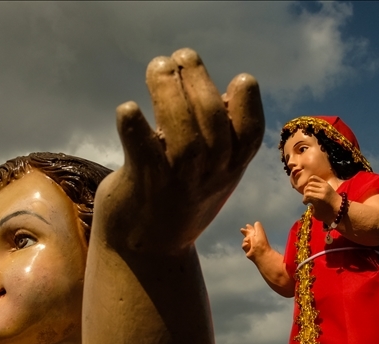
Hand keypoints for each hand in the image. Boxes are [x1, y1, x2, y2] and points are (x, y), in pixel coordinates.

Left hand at [93, 48, 263, 253]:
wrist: (145, 252)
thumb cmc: (176, 198)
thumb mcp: (208, 172)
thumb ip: (217, 136)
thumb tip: (218, 90)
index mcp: (230, 168)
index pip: (251, 133)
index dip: (248, 104)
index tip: (239, 79)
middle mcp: (209, 176)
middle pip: (212, 123)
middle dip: (198, 83)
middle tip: (181, 57)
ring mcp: (177, 183)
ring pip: (182, 136)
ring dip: (169, 94)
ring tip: (158, 65)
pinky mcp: (143, 187)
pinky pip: (142, 155)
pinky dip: (135, 129)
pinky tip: (127, 109)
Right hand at [240, 221, 270, 260]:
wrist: (260, 252)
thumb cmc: (261, 242)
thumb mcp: (259, 231)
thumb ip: (257, 226)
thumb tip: (255, 223)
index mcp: (256, 234)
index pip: (252, 229)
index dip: (249, 227)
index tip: (247, 225)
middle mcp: (253, 238)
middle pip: (247, 234)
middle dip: (244, 231)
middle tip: (241, 229)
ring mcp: (250, 244)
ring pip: (244, 240)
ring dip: (246, 240)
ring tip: (250, 242)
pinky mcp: (247, 249)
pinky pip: (243, 245)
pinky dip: (245, 245)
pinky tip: (249, 246)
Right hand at [301, 177, 339, 222]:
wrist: (340, 208)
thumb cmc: (328, 213)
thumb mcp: (316, 213)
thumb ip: (310, 205)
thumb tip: (307, 200)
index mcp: (319, 198)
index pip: (306, 195)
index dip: (304, 200)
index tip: (306, 203)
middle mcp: (321, 190)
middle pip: (307, 188)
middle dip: (305, 194)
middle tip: (307, 198)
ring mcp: (324, 185)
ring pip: (310, 183)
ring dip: (307, 188)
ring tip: (309, 193)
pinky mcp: (326, 183)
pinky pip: (315, 178)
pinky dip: (311, 180)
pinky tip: (310, 185)